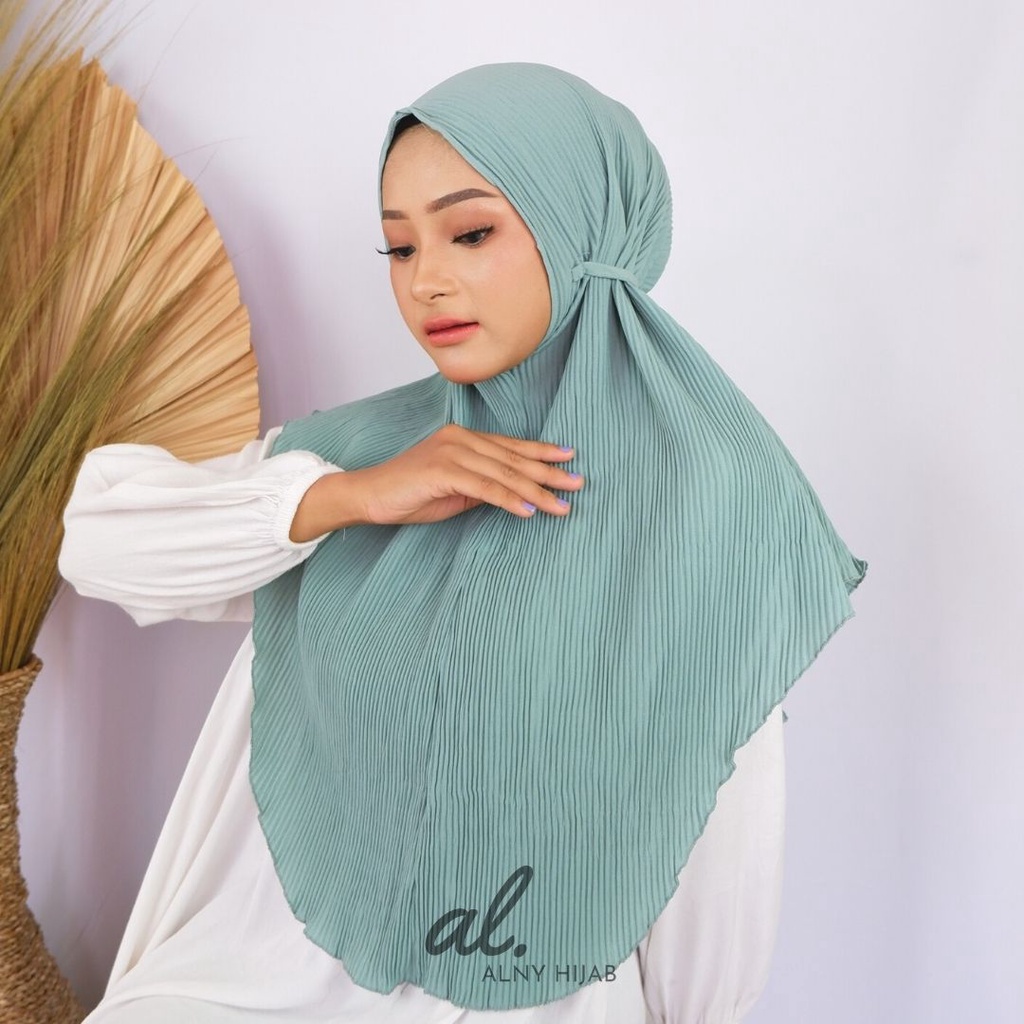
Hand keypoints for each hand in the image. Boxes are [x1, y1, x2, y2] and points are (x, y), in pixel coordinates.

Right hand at [289, 424, 583, 540]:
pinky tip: (530, 511)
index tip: (568, 457)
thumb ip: (481, 487)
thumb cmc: (408, 495)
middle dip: (548, 472)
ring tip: (562, 504)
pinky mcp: (443, 470)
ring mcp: (452, 452)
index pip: (510, 446)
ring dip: (537, 490)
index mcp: (463, 439)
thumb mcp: (453, 491)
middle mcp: (460, 438)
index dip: (540, 452)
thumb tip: (512, 494)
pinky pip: (485, 487)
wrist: (367, 496)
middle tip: (578, 483)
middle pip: (513, 458)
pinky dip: (510, 499)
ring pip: (505, 473)